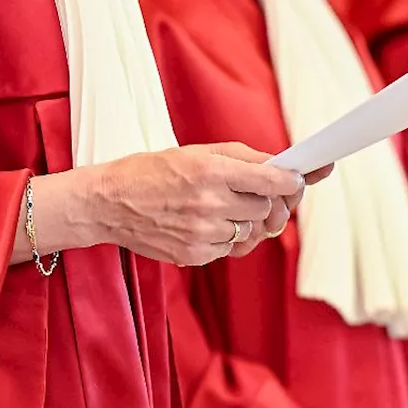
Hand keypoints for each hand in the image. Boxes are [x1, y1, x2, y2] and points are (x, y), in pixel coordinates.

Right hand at [97, 143, 320, 264]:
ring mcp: (202, 233)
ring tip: (228, 209)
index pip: (271, 180)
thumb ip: (243, 158)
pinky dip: (229, 238)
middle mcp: (209, 203)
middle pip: (267, 209)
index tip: (299, 180)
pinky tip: (210, 224)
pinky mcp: (196, 256)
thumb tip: (285, 167)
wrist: (108, 203)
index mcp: (210, 170)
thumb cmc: (154, 172)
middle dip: (269, 201)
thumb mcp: (197, 151)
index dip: (292, 182)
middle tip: (264, 194)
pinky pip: (232, 249)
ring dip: (249, 222)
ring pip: (253, 233)